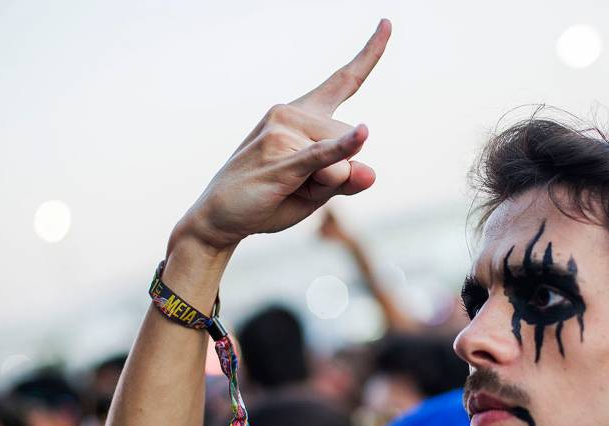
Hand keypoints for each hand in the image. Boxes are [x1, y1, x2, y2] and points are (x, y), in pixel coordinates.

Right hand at [174, 20, 390, 251]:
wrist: (220, 219)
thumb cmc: (272, 200)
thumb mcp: (317, 191)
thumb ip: (347, 180)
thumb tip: (369, 172)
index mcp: (303, 115)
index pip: (344, 80)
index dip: (369, 54)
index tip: (387, 23)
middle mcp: (291, 114)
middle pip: (351, 140)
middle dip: (339, 174)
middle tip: (297, 186)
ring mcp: (283, 133)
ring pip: (341, 160)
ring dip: (325, 186)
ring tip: (286, 188)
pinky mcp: (282, 160)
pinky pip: (324, 155)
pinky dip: (343, 151)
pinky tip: (362, 134)